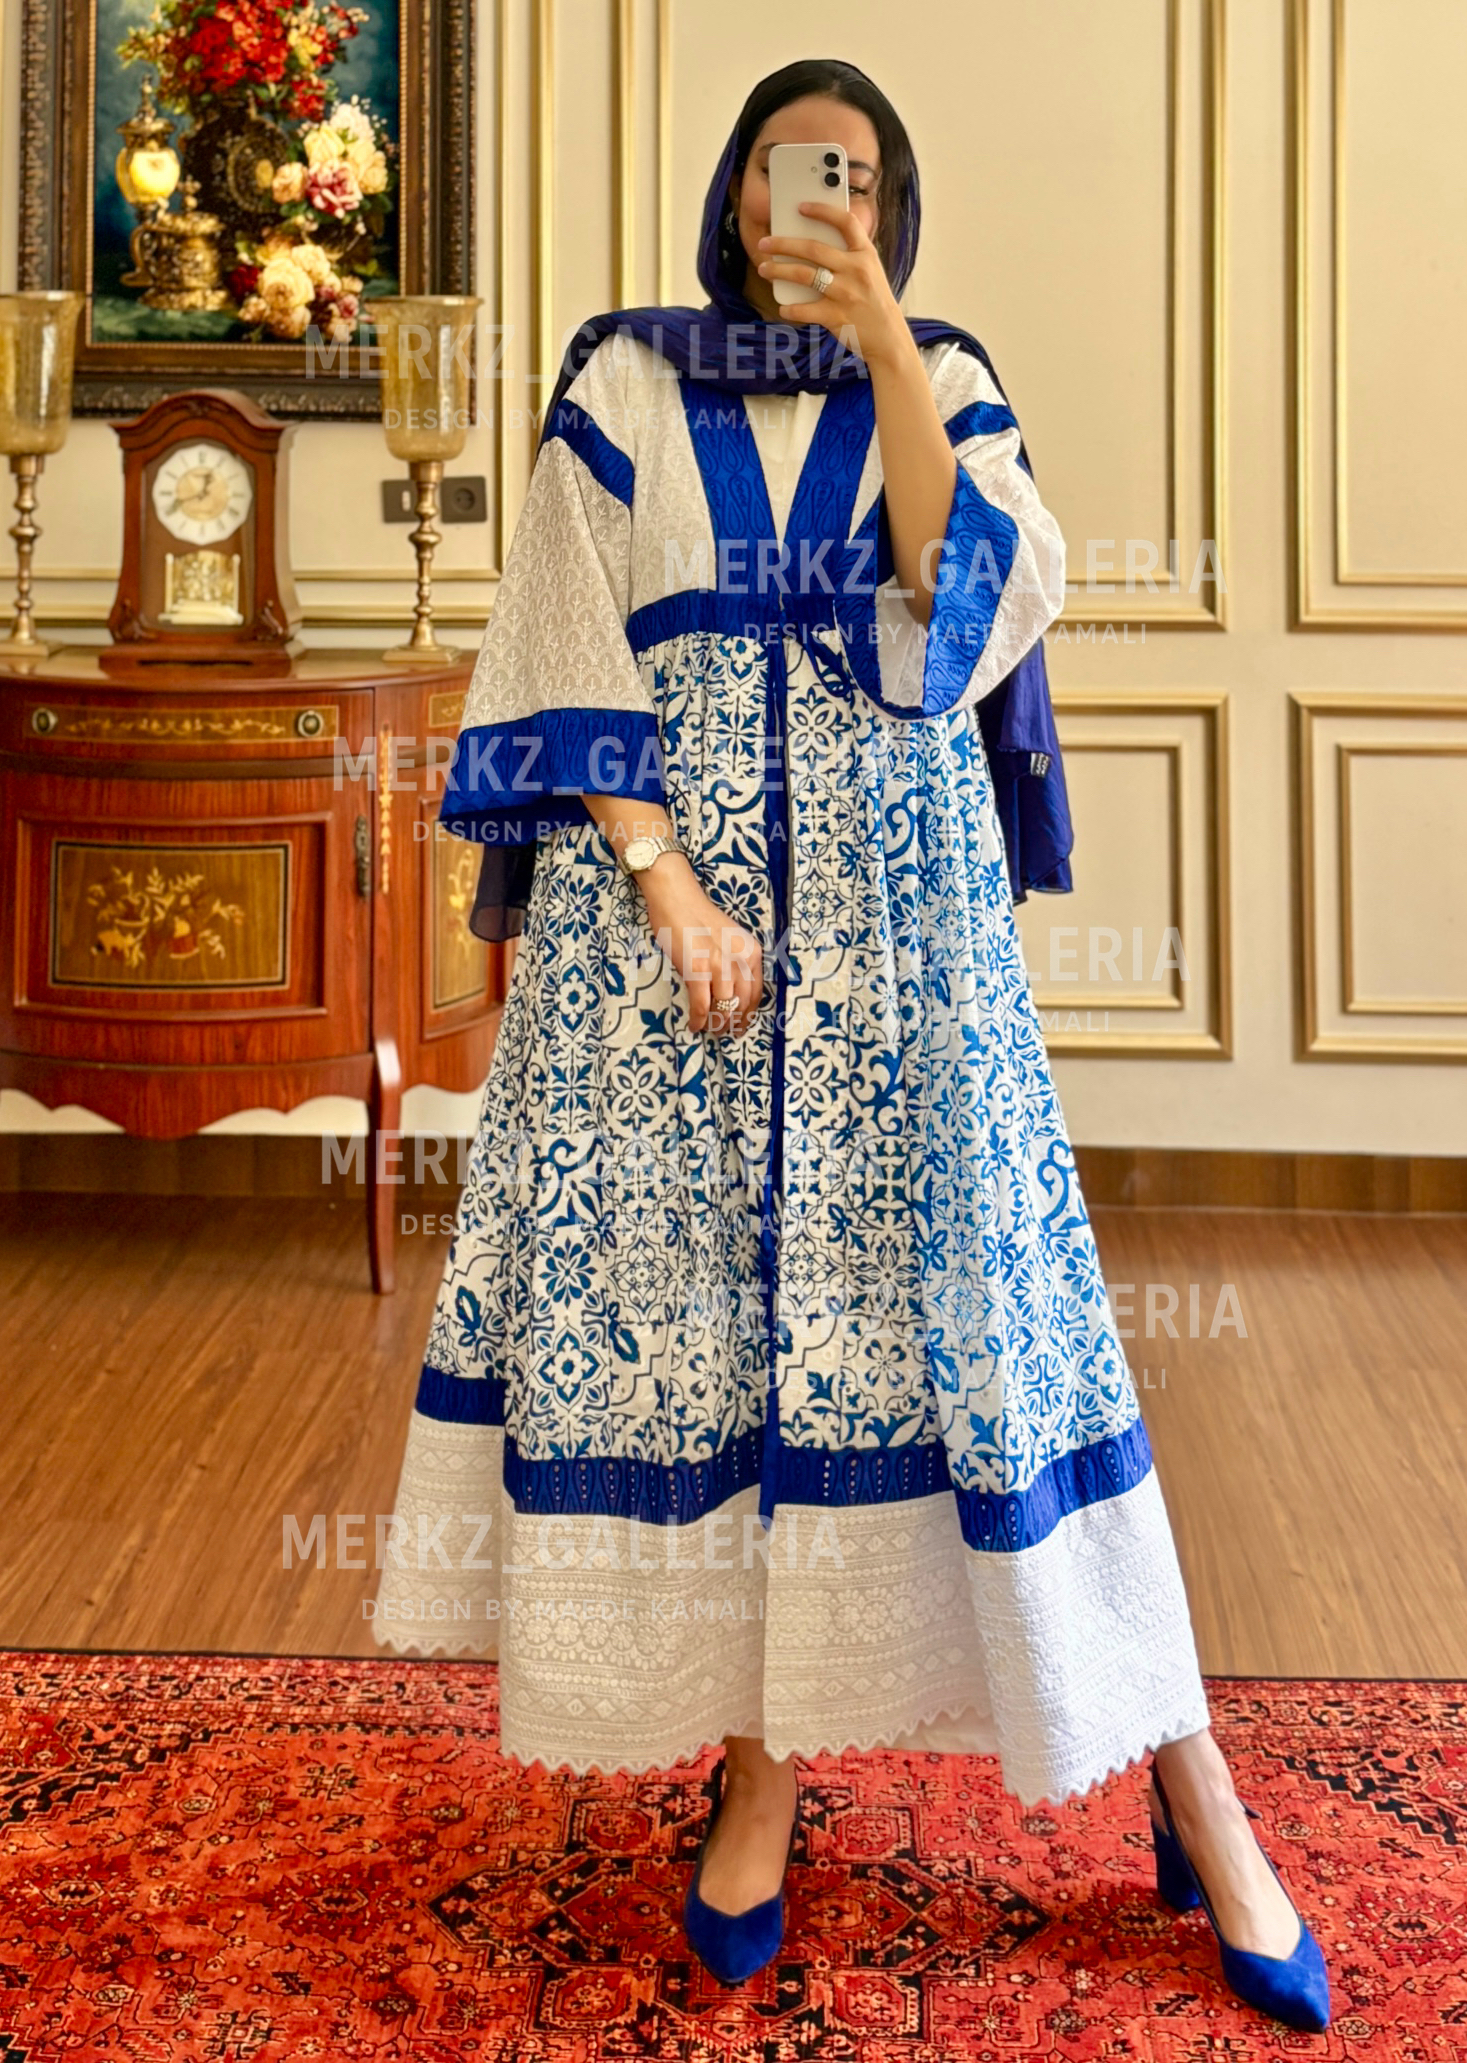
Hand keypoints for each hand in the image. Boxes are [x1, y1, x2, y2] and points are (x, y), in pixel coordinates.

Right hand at [637, 860, 763, 1037]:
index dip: (749, 1013)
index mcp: (752, 951)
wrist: (677, 899)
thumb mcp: (729, 939)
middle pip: (742, 1003)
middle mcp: (740, 959)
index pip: (756, 992)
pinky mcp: (697, 970)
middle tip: (726, 1033)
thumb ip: (734, 962)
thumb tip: (729, 992)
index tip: (742, 1024)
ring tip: (711, 1032)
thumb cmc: (698, 916)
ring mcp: (719, 965)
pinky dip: (698, 1019)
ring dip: (717, 1025)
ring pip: (723, 1008)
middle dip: (734, 1023)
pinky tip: (694, 1025)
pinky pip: (701, 1005)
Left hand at [755, 201, 911, 368]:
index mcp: (865, 254)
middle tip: (765, 243)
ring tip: (764, 268)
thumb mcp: (870, 272)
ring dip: (779, 270)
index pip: (845, 223)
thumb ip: (849, 256)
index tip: (801, 207)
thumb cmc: (874, 301)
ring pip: (804, 275)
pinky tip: (783, 306)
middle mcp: (855, 270)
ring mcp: (845, 293)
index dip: (822, 211)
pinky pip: (805, 310)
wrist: (889, 337)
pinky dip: (790, 308)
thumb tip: (812, 245)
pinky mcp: (836, 316)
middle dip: (784, 244)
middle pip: (813, 248)